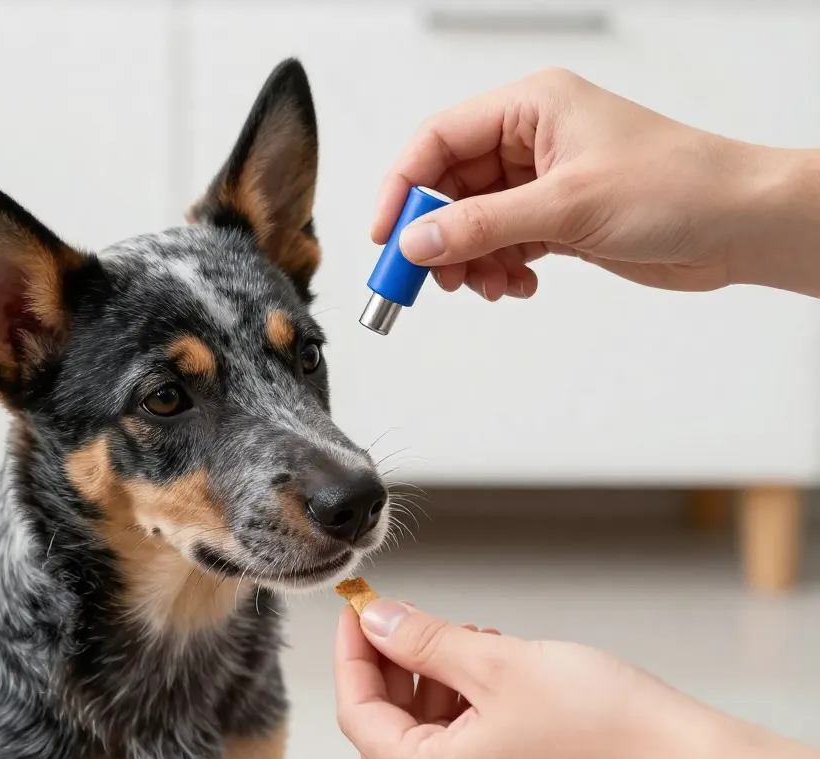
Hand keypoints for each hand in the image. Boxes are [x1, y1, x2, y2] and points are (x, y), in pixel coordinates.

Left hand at [333, 600, 705, 758]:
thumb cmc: (604, 723)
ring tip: (469, 640)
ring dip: (436, 685)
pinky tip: (493, 671)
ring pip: (431, 739)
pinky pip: (467, 755)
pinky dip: (467, 710)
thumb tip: (377, 621)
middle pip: (391, 731)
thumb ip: (422, 642)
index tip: (357, 609)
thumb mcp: (495, 663)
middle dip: (395, 668)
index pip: (359, 716)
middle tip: (408, 617)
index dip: (353, 655)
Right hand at [373, 67, 789, 299]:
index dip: (402, 188)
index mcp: (530, 107)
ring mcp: (542, 181)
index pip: (438, 140)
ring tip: (491, 285)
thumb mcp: (566, 205)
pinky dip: (500, 269)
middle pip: (449, 187)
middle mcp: (530, 139)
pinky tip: (521, 284)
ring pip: (472, 223)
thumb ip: (482, 225)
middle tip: (428, 279)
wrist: (739, 224)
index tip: (385, 236)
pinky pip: (502, 245)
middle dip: (437, 236)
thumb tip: (416, 242)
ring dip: (471, 261)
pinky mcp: (556, 219)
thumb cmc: (677, 186)